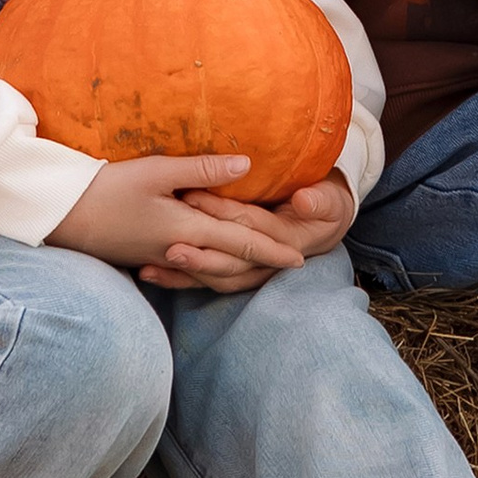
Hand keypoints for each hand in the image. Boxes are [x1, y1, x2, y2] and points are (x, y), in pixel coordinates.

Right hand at [47, 154, 343, 294]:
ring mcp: (163, 258)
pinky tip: (213, 269)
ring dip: (239, 271)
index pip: (242, 244)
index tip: (300, 259)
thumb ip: (203, 170)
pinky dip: (210, 272)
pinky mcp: (147, 257)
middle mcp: (180, 251)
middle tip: (291, 264)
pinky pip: (190, 271)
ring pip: (212, 272)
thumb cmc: (106, 189)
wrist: (61, 215)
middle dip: (263, 266)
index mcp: (188, 230)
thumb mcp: (156, 172)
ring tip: (260, 268)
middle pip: (232, 265)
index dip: (274, 251)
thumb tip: (248, 164)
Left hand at [143, 170, 355, 290]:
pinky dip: (178, 280)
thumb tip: (305, 202)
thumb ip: (319, 201)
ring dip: (184, 274)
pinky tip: (148, 273)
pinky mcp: (232, 269)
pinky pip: (205, 280)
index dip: (224, 215)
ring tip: (152, 267)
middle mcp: (265, 261)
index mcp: (286, 240)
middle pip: (229, 263)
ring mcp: (248, 269)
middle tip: (168, 248)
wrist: (326, 227)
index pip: (250, 227)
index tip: (193, 196)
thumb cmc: (325, 207)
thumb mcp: (328, 201)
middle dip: (199, 257)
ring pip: (215, 278)